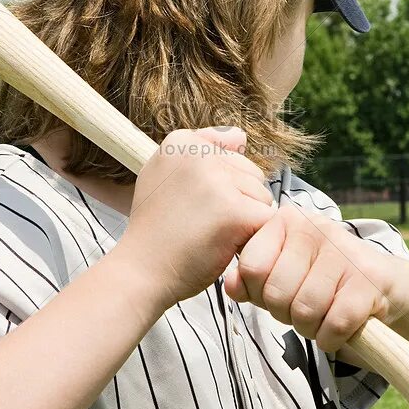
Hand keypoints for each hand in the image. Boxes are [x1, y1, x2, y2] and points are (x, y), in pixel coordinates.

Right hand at [118, 127, 274, 306]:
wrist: (141, 272)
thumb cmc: (156, 231)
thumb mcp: (164, 176)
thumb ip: (200, 151)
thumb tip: (241, 136)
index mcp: (180, 141)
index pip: (231, 153)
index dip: (220, 185)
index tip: (192, 203)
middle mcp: (199, 153)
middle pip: (250, 174)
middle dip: (237, 201)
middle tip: (200, 223)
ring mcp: (218, 181)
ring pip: (261, 197)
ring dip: (245, 221)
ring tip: (210, 234)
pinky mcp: (236, 211)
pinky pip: (266, 220)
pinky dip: (252, 238)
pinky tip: (223, 245)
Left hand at [224, 205, 394, 352]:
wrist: (384, 284)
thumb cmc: (322, 280)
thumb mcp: (281, 273)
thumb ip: (251, 279)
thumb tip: (230, 285)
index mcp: (286, 221)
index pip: (251, 267)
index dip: (258, 293)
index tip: (275, 294)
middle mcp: (314, 228)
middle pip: (276, 294)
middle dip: (285, 315)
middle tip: (303, 309)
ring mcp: (344, 252)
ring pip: (304, 311)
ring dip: (310, 329)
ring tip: (322, 317)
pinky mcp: (368, 279)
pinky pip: (335, 324)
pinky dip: (333, 338)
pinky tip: (339, 329)